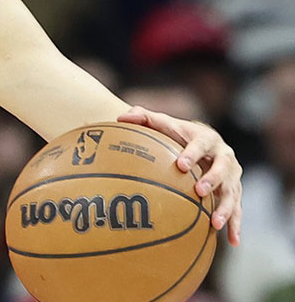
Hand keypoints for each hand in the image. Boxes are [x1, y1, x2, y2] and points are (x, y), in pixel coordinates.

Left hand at [118, 106, 242, 244]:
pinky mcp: (235, 192)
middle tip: (198, 190)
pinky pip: (237, 209)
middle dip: (212, 179)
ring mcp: (232, 176)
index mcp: (206, 139)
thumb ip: (143, 118)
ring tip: (215, 222)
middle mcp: (224, 157)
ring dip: (226, 207)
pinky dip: (236, 225)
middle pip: (222, 168)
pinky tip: (232, 241)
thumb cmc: (177, 134)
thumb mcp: (163, 124)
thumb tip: (121, 117)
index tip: (180, 165)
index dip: (192, 154)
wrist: (202, 142)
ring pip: (233, 192)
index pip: (200, 145)